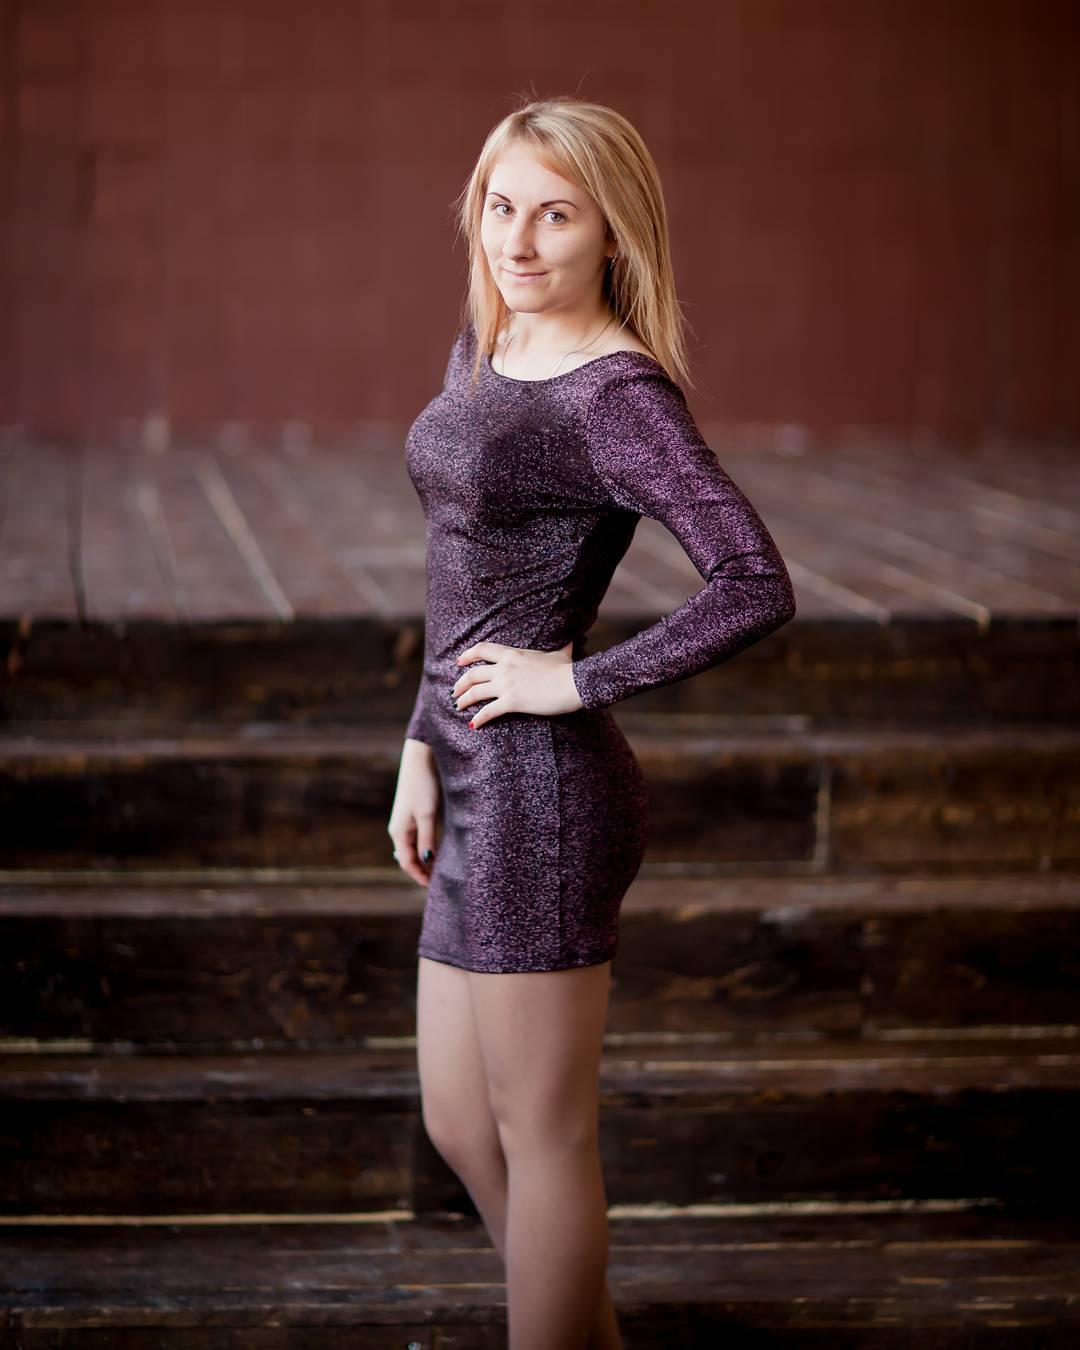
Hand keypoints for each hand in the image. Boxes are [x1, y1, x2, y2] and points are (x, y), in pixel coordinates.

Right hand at [388, 738, 441, 885]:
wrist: (420, 759)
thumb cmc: (423, 786)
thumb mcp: (427, 815)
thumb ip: (427, 839)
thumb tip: (427, 861)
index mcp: (399, 832)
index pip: (407, 863)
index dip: (420, 876)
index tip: (434, 887)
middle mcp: (400, 830)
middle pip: (409, 858)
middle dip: (422, 871)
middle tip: (440, 882)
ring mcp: (406, 822)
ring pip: (414, 848)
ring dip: (425, 860)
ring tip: (441, 870)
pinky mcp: (414, 814)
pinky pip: (419, 838)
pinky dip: (427, 848)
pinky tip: (438, 851)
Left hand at [453, 639, 583, 727]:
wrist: (573, 684)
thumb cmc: (567, 670)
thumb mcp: (560, 653)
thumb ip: (560, 645)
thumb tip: (571, 639)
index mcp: (512, 654)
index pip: (482, 649)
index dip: (467, 655)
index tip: (459, 662)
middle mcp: (505, 668)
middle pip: (473, 673)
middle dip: (460, 683)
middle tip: (455, 691)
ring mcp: (507, 685)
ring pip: (476, 692)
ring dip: (464, 700)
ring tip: (458, 706)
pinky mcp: (512, 702)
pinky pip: (488, 711)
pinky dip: (478, 719)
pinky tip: (473, 725)